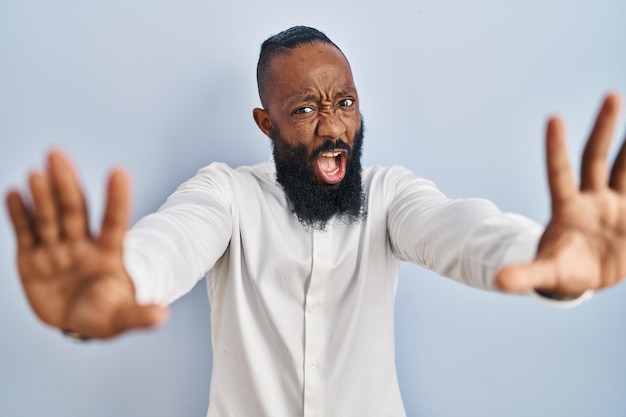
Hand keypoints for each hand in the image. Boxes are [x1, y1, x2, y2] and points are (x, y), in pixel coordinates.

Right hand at [6, 151, 167, 338]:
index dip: (117, 199)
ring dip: (42, 196)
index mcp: (109, 254)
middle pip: (75, 210)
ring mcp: (56, 249)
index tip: (119, 171)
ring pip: (49, 217)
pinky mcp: (32, 258)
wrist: (77, 321)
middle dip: (66, 184)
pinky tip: (15, 193)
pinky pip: (25, 233)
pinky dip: (19, 214)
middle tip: (57, 155)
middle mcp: (82, 245)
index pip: (115, 221)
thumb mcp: (122, 318)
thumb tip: (162, 316)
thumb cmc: (105, 316)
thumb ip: (138, 315)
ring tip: (37, 173)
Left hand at [496, 92, 625, 297]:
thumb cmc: (559, 269)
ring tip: (625, 104)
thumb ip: (525, 275)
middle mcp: (591, 199)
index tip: (553, 118)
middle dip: (604, 128)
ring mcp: (614, 204)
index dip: (556, 149)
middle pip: (596, 158)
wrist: (583, 275)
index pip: (559, 173)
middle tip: (611, 95)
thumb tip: (497, 282)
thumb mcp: (544, 273)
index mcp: (566, 209)